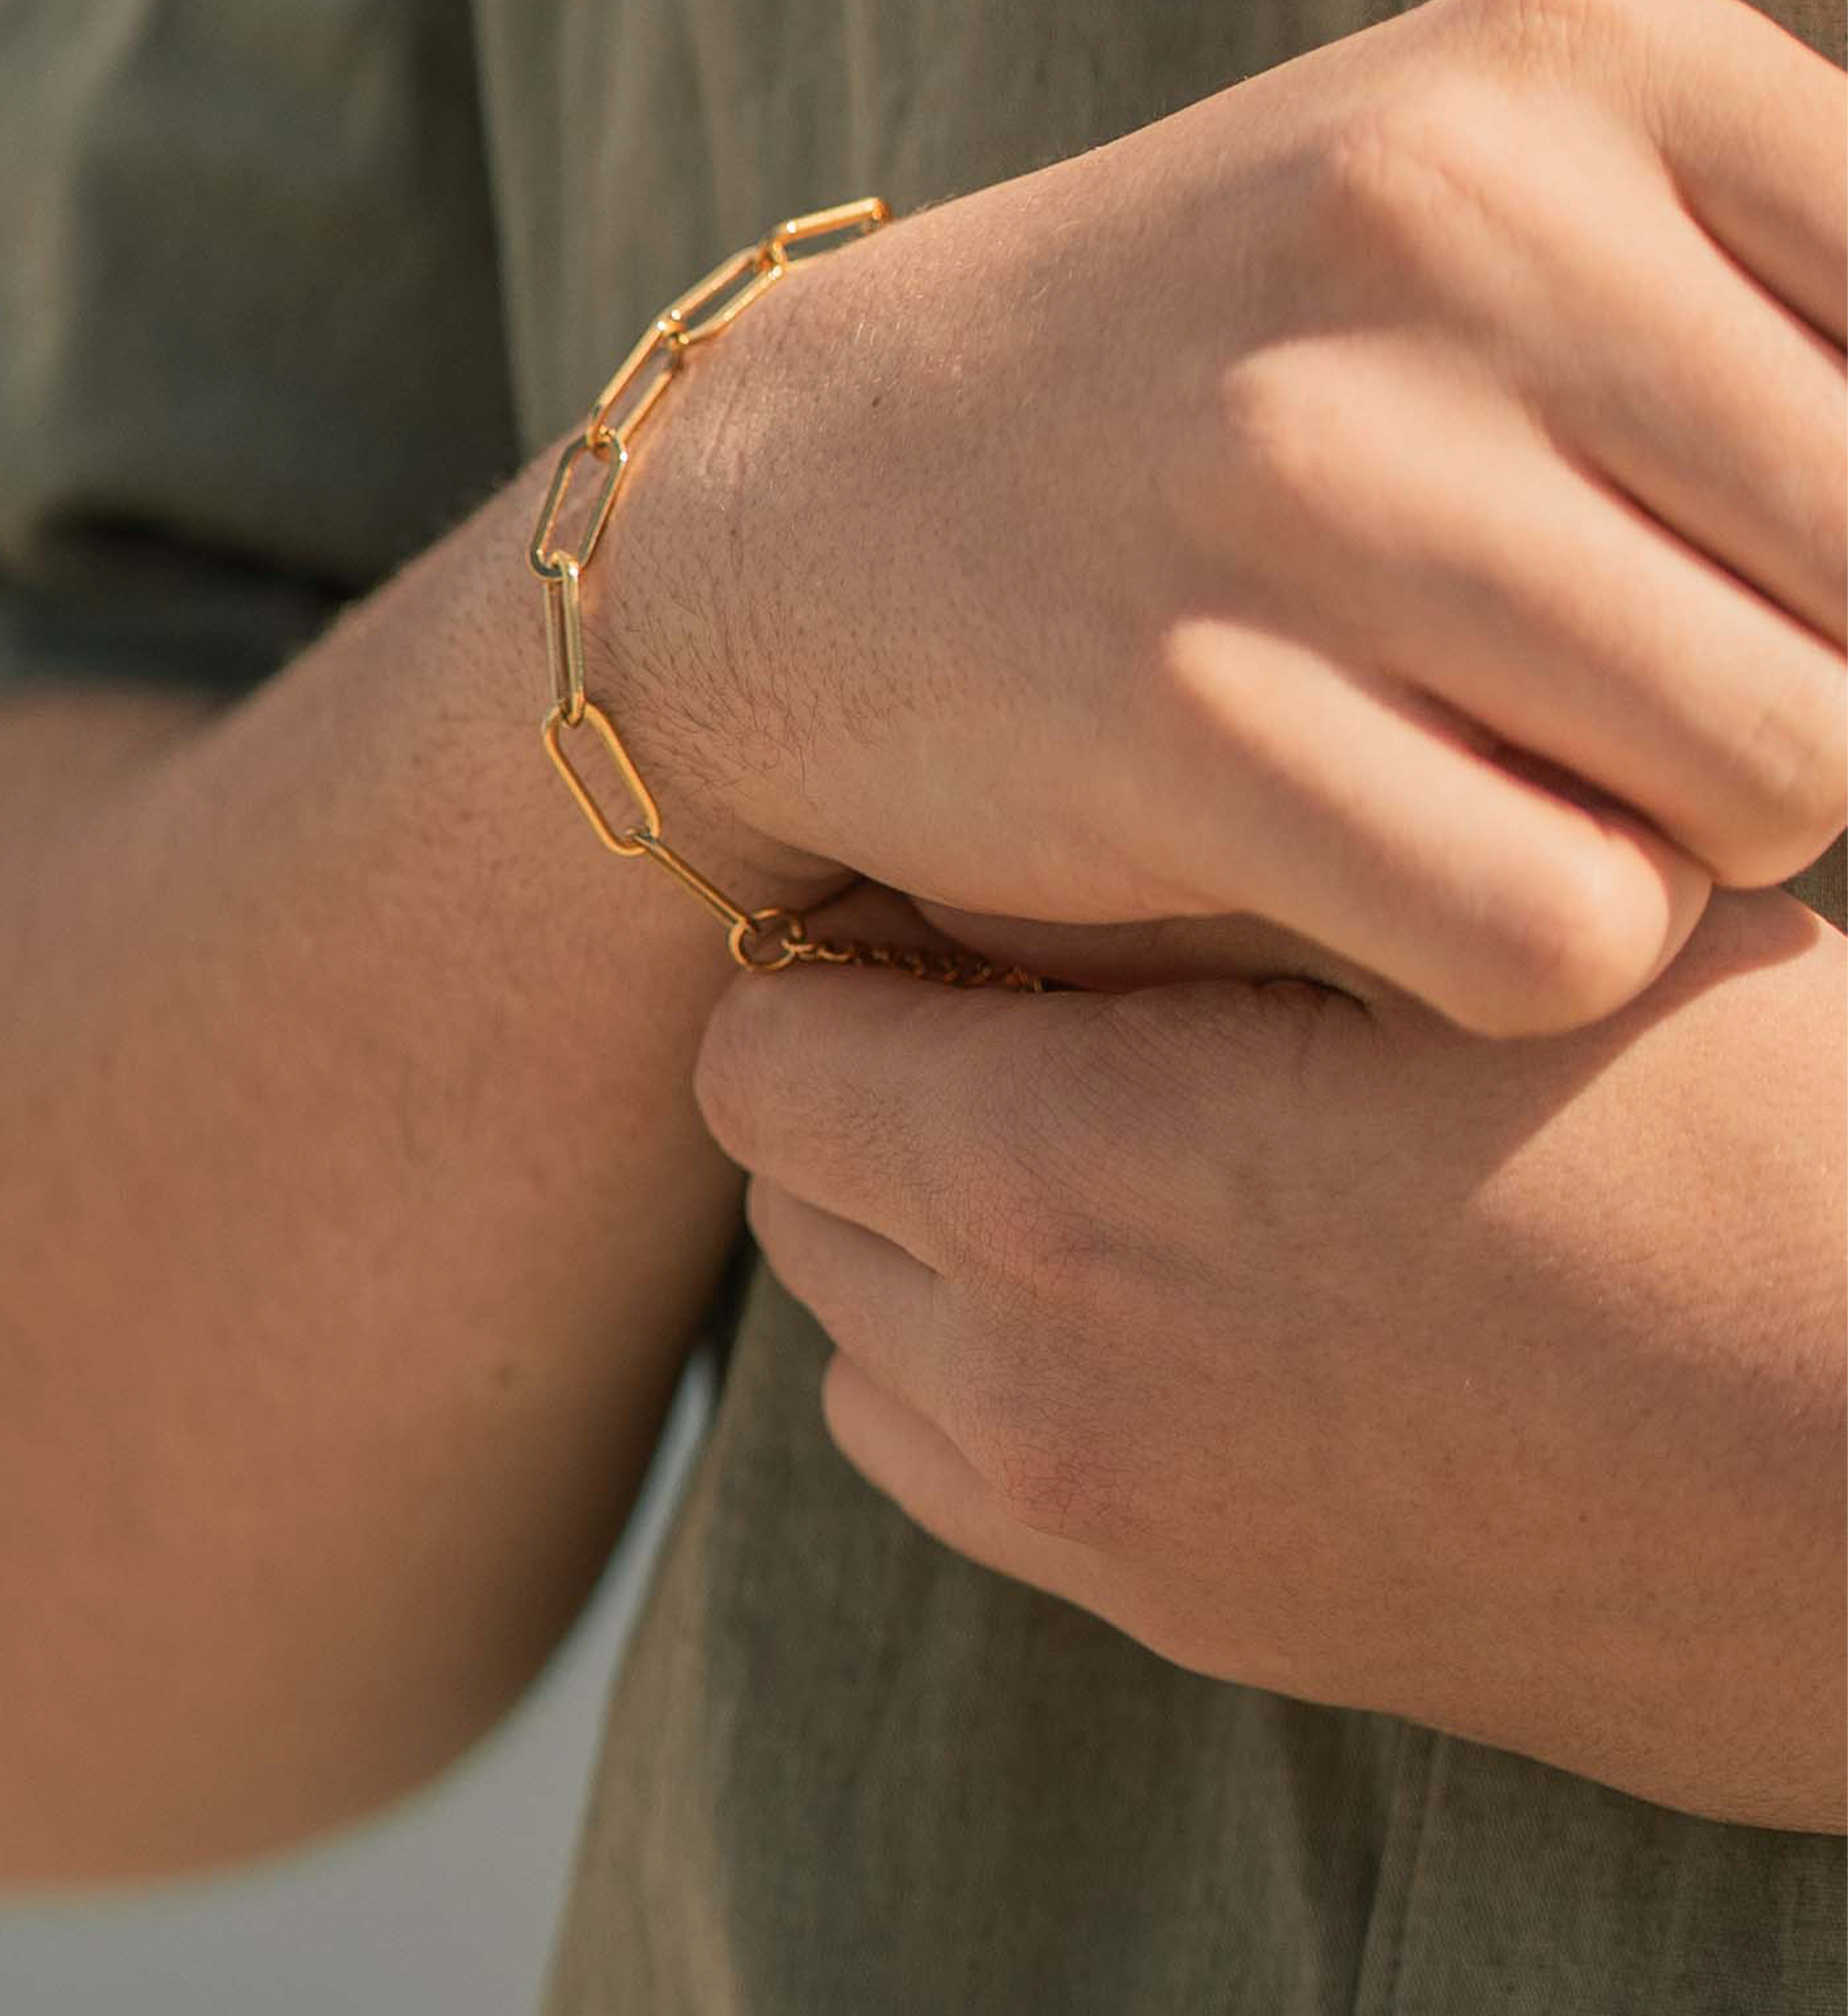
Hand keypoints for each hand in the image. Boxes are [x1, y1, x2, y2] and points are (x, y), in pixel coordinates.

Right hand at [616, 0, 1847, 1032]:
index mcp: (1573, 61)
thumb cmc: (1196, 381)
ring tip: (1500, 761)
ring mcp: (1299, 470)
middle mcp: (1441, 225)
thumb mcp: (1473, 211)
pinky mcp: (1182, 711)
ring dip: (1682, 831)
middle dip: (1799, 691)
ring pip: (1790, 782)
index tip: (1722, 561)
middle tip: (1597, 686)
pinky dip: (1527, 950)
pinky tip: (1392, 861)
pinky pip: (1568, 936)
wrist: (800, 502)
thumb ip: (1772, 311)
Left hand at [695, 883, 1847, 1829]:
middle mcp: (1035, 1384)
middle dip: (868, 1082)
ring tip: (1100, 1144)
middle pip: (792, 1187)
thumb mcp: (1450, 942)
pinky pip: (961, 1471)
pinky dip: (988, 1372)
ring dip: (918, 1229)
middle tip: (1034, 1007)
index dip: (838, 959)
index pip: (756, 1052)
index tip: (952, 915)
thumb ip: (1164, 898)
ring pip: (860, 1339)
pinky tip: (1159, 1291)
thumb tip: (958, 874)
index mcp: (1068, 1183)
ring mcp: (1104, 1534)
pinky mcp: (1195, 1624)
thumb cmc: (1743, 1154)